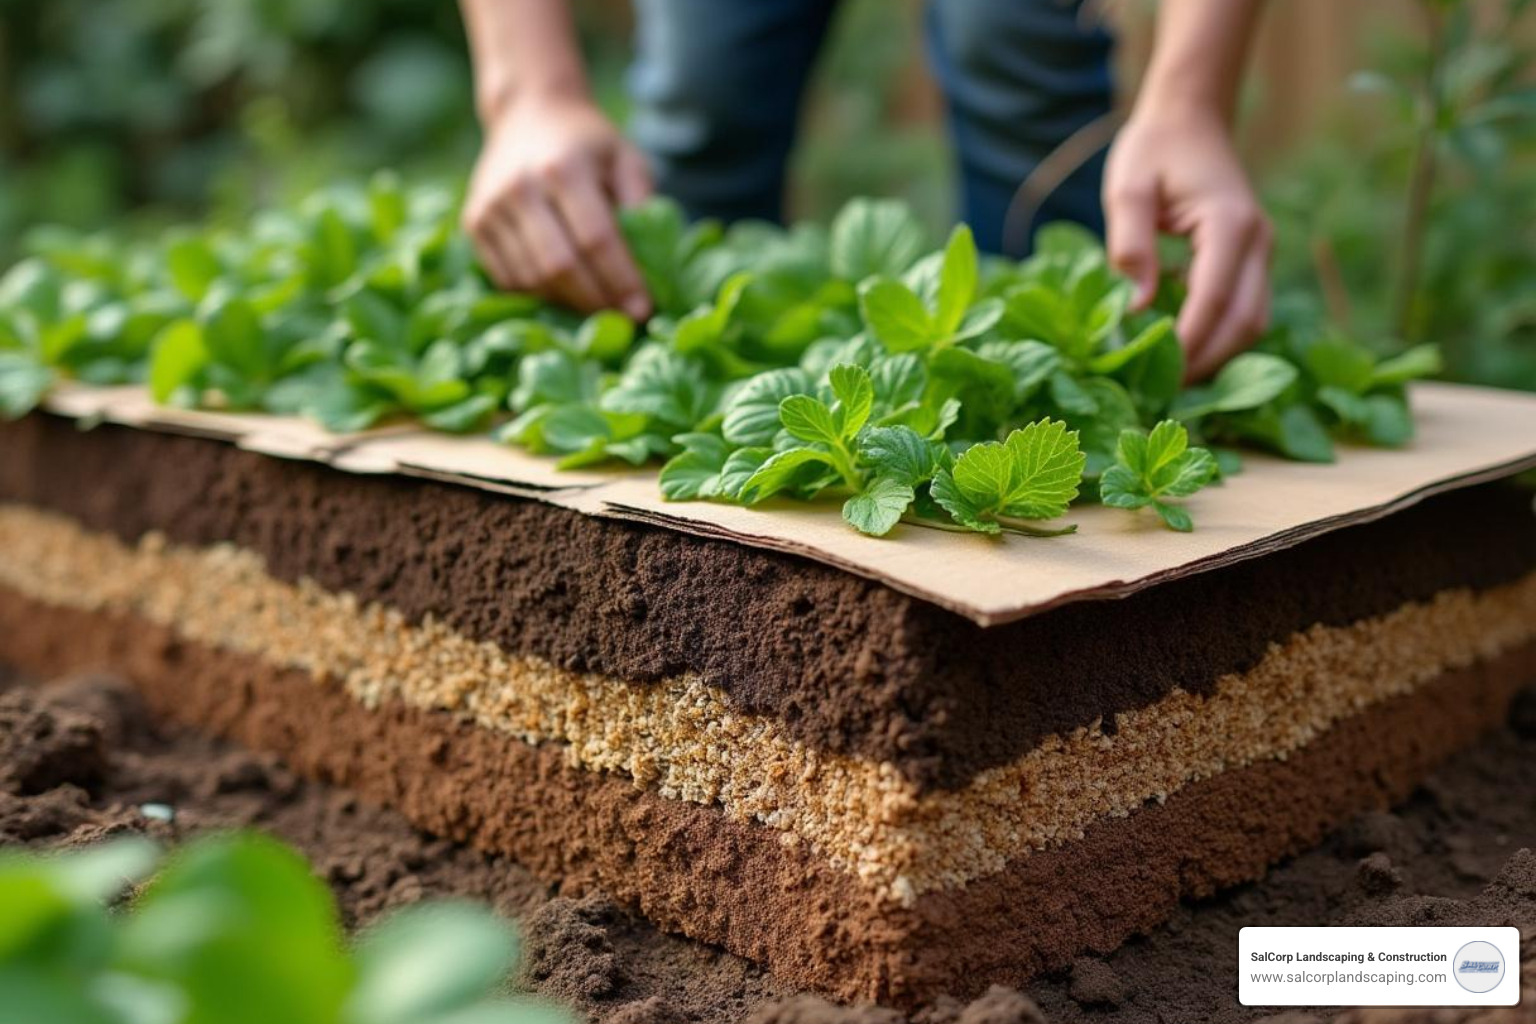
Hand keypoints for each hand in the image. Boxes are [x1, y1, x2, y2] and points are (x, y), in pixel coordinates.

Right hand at [463, 92, 653, 318]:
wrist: (527, 113)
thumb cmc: (587, 142)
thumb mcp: (625, 157)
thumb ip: (642, 202)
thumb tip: (653, 262)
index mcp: (563, 167)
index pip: (596, 239)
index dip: (621, 280)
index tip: (643, 308)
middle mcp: (520, 186)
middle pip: (560, 265)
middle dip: (596, 301)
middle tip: (623, 318)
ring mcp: (491, 206)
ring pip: (531, 278)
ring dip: (568, 304)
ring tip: (598, 309)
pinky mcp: (474, 223)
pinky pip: (507, 278)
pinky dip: (539, 296)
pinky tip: (565, 296)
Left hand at [1103, 107, 1271, 380]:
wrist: (1190, 119)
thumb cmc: (1153, 149)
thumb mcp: (1127, 187)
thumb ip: (1131, 243)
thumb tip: (1138, 305)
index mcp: (1229, 223)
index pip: (1215, 298)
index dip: (1190, 342)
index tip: (1160, 375)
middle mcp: (1257, 240)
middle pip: (1246, 320)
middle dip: (1208, 360)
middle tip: (1163, 391)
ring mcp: (1261, 251)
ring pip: (1253, 321)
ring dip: (1219, 354)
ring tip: (1172, 379)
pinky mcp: (1252, 260)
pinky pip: (1245, 309)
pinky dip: (1220, 335)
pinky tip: (1181, 347)